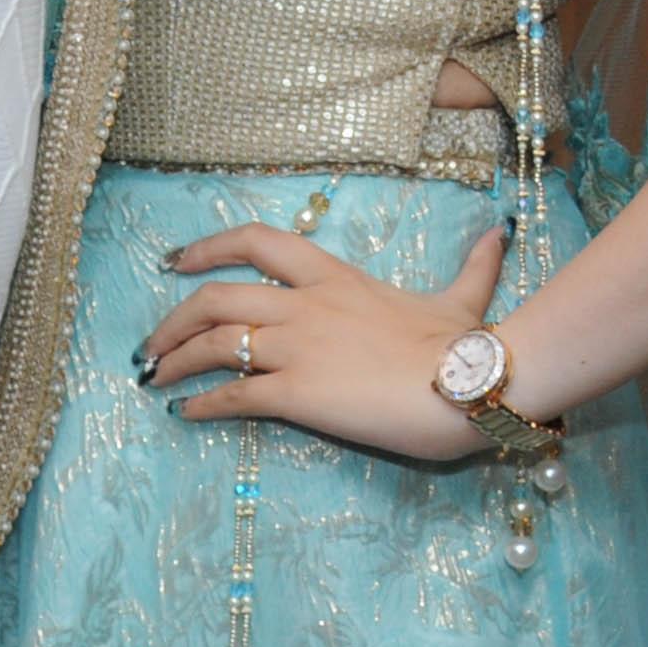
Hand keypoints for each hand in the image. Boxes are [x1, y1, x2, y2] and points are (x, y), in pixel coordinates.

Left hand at [142, 221, 508, 460]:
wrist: (472, 386)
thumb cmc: (467, 347)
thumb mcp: (463, 299)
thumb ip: (471, 268)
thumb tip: (496, 233)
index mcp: (334, 278)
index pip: (257, 242)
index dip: (208, 247)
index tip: (177, 261)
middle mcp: (303, 306)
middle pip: (214, 298)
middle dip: (172, 319)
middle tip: (151, 343)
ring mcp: (296, 348)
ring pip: (212, 344)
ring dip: (174, 360)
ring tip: (154, 378)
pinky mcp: (295, 394)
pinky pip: (232, 396)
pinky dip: (201, 402)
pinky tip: (185, 413)